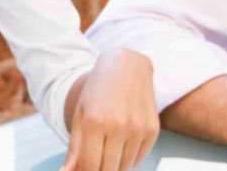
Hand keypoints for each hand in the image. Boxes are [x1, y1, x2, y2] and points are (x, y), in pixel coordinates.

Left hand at [63, 49, 160, 170]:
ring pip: (124, 167)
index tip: (83, 169)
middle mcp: (119, 126)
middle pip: (108, 170)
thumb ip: (74, 147)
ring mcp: (138, 128)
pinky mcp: (152, 130)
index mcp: (95, 122)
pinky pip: (138, 159)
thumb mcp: (80, 115)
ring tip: (107, 149)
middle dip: (98, 170)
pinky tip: (121, 145)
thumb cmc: (98, 91)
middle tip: (94, 160)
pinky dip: (128, 160)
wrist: (126, 66)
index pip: (90, 167)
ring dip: (114, 165)